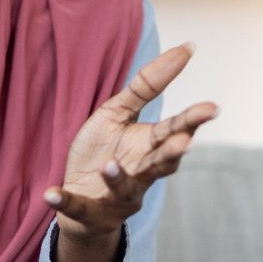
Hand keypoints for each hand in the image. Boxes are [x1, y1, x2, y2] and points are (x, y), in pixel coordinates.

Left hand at [45, 41, 216, 254]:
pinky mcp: (89, 213)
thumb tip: (184, 48)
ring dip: (117, 178)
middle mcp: (141, 174)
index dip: (192, 120)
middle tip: (186, 141)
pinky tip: (50, 193)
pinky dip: (64, 201)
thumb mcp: (120, 113)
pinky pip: (77, 207)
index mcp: (149, 147)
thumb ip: (147, 86)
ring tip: (108, 164)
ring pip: (123, 189)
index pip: (174, 131)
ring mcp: (117, 196)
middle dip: (173, 152)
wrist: (81, 197)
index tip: (212, 107)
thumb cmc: (105, 151)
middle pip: (161, 163)